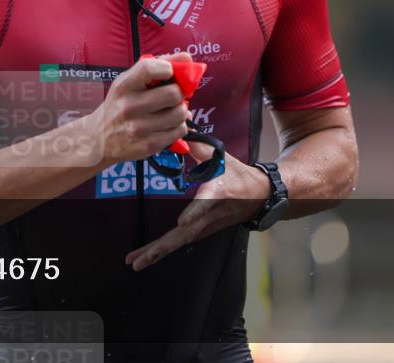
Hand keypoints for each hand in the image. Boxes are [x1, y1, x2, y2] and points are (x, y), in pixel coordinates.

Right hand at [85, 53, 192, 165]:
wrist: (98, 139)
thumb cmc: (118, 105)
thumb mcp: (128, 83)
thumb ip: (156, 66)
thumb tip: (187, 57)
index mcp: (123, 86)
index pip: (149, 68)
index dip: (167, 68)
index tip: (169, 72)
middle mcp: (129, 106)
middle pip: (173, 94)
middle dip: (179, 93)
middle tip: (172, 96)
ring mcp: (139, 127)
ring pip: (180, 113)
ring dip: (180, 111)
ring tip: (170, 111)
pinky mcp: (149, 145)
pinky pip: (179, 130)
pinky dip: (178, 126)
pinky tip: (167, 125)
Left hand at [125, 144, 271, 271]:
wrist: (259, 196)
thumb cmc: (238, 175)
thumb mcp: (221, 158)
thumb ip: (199, 147)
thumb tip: (180, 132)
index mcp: (218, 194)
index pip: (206, 205)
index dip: (194, 213)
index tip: (182, 222)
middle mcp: (209, 215)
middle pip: (184, 234)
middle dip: (160, 247)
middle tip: (137, 259)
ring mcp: (204, 227)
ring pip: (178, 242)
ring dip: (155, 253)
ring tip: (133, 262)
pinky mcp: (200, 231)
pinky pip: (178, 242)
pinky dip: (161, 251)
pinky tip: (143, 257)